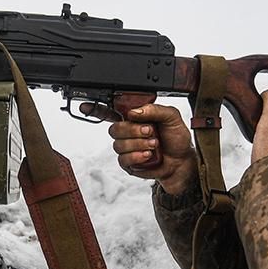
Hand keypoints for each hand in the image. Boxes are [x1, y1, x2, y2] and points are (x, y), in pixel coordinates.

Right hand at [81, 102, 197, 195]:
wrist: (182, 162)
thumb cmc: (176, 138)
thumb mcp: (171, 117)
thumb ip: (154, 109)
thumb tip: (134, 112)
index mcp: (134, 117)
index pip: (111, 110)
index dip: (96, 108)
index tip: (85, 105)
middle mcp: (128, 132)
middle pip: (114, 128)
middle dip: (132, 130)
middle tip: (149, 131)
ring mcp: (127, 148)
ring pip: (118, 144)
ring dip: (138, 144)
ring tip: (154, 144)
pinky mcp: (129, 163)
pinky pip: (123, 159)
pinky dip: (136, 156)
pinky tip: (147, 155)